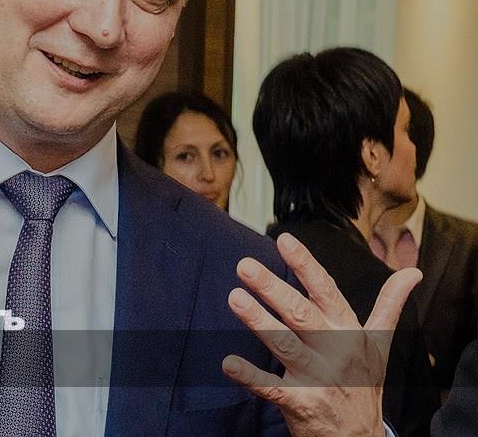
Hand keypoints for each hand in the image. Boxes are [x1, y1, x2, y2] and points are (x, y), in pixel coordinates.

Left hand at [223, 233, 421, 436]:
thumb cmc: (363, 381)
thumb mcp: (379, 344)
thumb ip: (389, 305)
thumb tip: (413, 272)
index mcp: (349, 331)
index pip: (326, 291)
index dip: (305, 265)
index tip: (283, 240)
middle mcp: (334, 351)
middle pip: (301, 314)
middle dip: (273, 289)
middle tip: (245, 266)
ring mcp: (317, 377)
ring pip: (284, 345)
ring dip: (259, 321)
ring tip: (234, 297)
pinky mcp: (300, 403)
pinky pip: (271, 388)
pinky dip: (250, 377)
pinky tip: (229, 363)